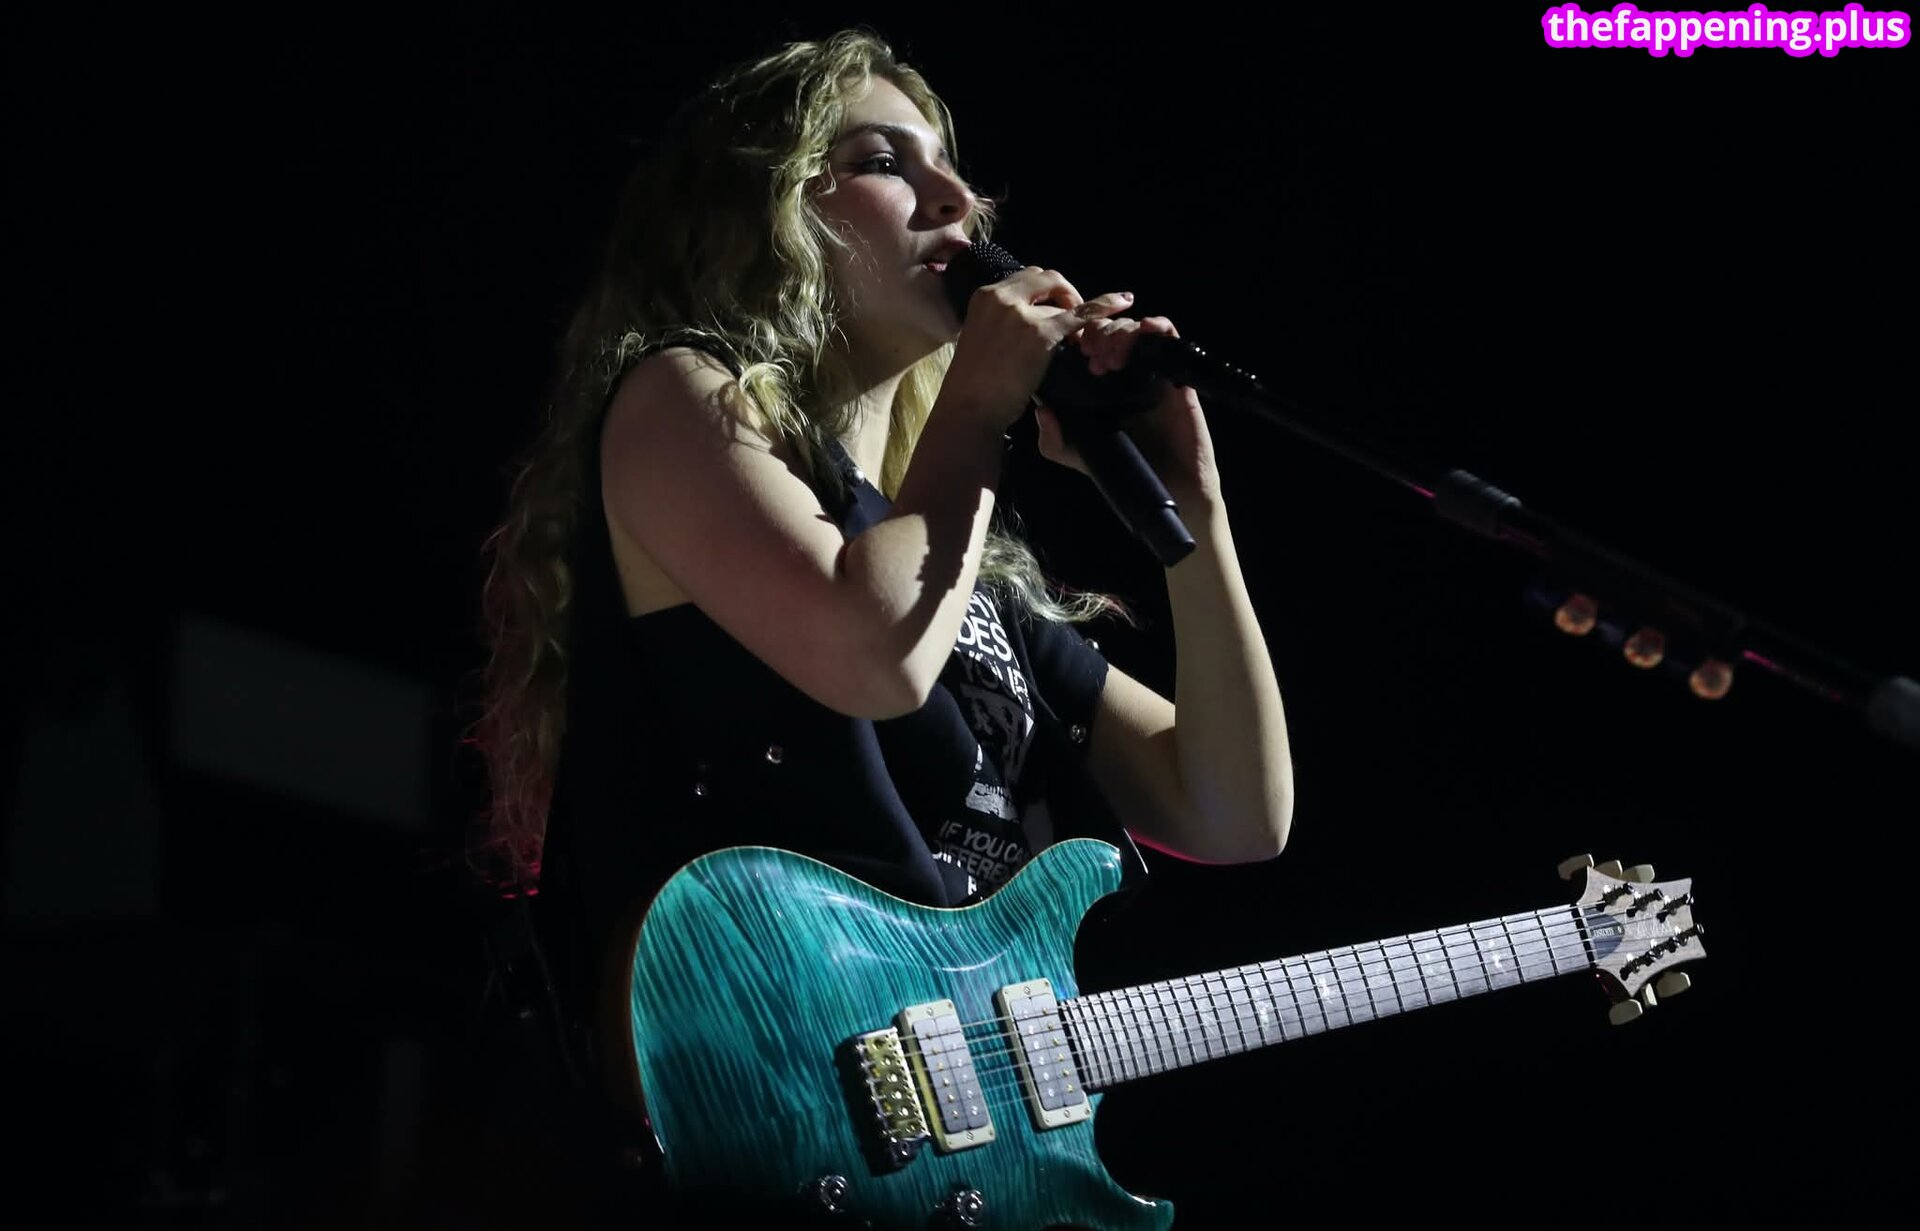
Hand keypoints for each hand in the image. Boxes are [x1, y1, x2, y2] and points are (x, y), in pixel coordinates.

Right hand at [942, 267, 1134, 430]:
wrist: (970, 407)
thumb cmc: (974, 382)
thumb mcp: (981, 336)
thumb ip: (1002, 319)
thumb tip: (1031, 317)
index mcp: (985, 295)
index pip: (1025, 278)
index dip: (1045, 292)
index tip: (1054, 308)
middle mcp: (1002, 296)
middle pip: (1045, 278)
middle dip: (1064, 293)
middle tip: (1071, 318)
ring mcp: (1022, 314)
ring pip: (1062, 299)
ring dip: (1075, 310)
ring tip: (1080, 336)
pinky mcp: (1041, 333)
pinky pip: (1082, 313)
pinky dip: (1105, 305)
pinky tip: (1124, 302)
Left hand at [1036, 311, 1223, 510]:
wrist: (1168, 488)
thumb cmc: (1126, 469)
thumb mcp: (1079, 456)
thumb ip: (1054, 440)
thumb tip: (1041, 409)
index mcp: (1100, 385)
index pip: (1088, 343)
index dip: (1077, 336)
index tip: (1070, 349)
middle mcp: (1125, 373)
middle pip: (1110, 328)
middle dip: (1097, 333)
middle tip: (1090, 354)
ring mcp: (1151, 371)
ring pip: (1136, 328)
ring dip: (1120, 332)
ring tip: (1110, 359)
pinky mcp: (1176, 374)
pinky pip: (1169, 338)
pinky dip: (1156, 326)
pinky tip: (1143, 334)